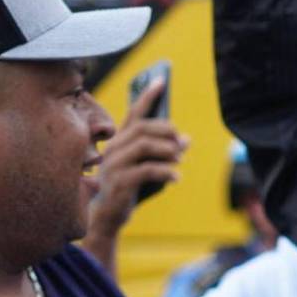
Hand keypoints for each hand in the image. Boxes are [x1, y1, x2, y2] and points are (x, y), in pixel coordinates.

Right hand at [88, 78, 187, 236]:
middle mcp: (114, 149)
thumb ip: (164, 154)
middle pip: (142, 128)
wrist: (109, 216)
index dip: (148, 96)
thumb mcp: (150, 169)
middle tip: (182, 141)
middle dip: (165, 130)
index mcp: (119, 142)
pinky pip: (146, 170)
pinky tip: (177, 177)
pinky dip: (166, 172)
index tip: (162, 80)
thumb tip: (186, 139)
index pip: (133, 114)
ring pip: (144, 146)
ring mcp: (114, 165)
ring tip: (180, 158)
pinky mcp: (120, 183)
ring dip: (167, 150)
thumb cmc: (130, 190)